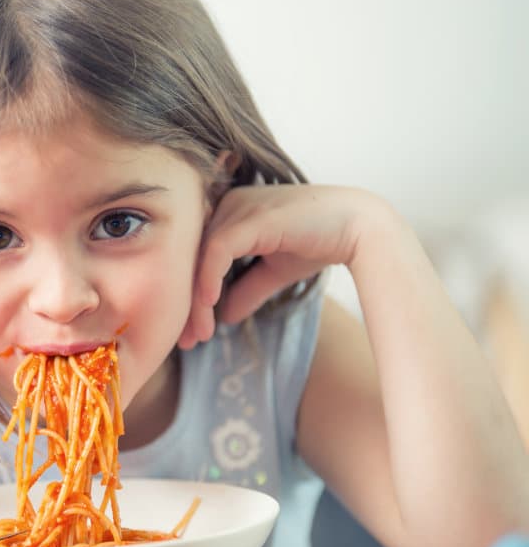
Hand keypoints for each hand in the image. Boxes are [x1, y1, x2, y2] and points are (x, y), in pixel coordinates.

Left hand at [178, 184, 386, 349]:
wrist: (361, 229)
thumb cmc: (318, 242)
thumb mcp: (273, 272)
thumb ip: (247, 290)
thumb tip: (224, 317)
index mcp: (229, 214)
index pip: (197, 259)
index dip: (190, 297)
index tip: (190, 334)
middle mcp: (227, 205)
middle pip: (192, 259)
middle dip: (187, 304)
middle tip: (186, 341)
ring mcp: (238, 207)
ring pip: (201, 258)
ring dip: (197, 301)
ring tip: (199, 335)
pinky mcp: (251, 216)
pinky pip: (217, 249)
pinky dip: (209, 278)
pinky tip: (210, 305)